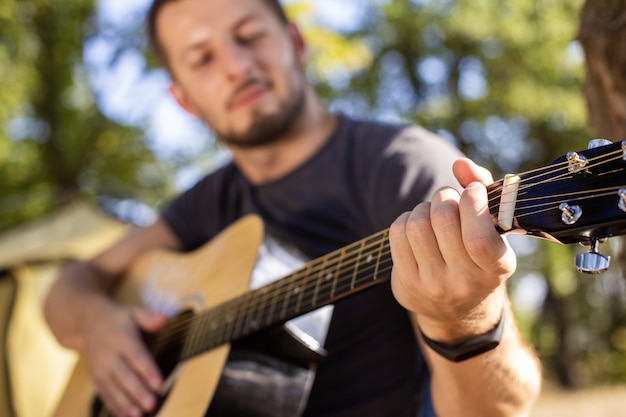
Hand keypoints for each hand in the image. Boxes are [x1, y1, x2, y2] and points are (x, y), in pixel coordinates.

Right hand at [80, 299, 167, 416]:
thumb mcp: (134, 313)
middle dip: (138, 392)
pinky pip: (105, 395)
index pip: (136, 356)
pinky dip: (115, 407)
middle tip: (152, 404)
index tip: (159, 384)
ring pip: (113, 389)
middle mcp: (108, 355)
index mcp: (121, 338)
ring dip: (126, 404)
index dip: (148, 371)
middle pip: (124, 376)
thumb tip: (166, 318)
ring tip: (139, 415)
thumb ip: (150, 318)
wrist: (87, 324)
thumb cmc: (118, 320)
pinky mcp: (96, 379)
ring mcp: (100, 369)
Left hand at [389, 158, 515, 341]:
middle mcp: (465, 282)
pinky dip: (406, 219)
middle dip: (444, 197)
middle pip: (442, 221)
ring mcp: (432, 285)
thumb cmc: (478, 257)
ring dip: (424, 208)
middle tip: (448, 199)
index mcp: (496, 269)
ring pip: (417, 224)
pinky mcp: (406, 283)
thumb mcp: (494, 231)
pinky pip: (397, 233)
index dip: (472, 204)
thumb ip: (484, 190)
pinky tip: (417, 227)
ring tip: (433, 214)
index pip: (479, 238)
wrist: (458, 312)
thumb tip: (459, 163)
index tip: (471, 191)